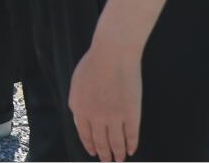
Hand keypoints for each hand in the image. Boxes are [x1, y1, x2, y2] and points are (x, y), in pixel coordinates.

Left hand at [69, 39, 141, 160]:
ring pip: (116, 143)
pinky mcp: (131, 115)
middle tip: (107, 162)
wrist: (112, 56)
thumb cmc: (92, 65)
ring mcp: (114, 118)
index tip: (93, 153)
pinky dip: (132, 145)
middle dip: (104, 155)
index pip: (84, 134)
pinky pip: (131, 136)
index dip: (90, 145)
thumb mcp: (76, 84)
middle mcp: (95, 117)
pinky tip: (132, 150)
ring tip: (120, 160)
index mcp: (79, 109)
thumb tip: (79, 116)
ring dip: (118, 154)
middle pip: (100, 142)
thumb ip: (77, 102)